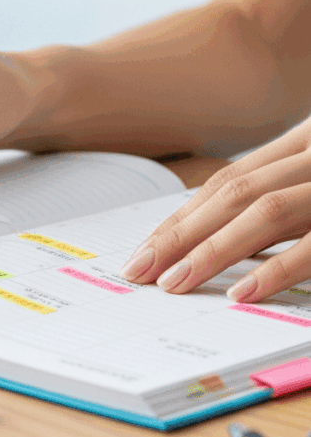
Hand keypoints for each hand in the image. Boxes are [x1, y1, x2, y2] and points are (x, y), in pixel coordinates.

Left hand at [121, 116, 310, 300]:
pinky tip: (240, 292)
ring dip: (213, 250)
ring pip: (265, 211)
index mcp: (302, 143)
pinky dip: (275, 269)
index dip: (184, 217)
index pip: (228, 181)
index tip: (145, 250)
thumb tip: (221, 236)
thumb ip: (282, 194)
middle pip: (234, 194)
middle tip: (141, 270)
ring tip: (174, 282)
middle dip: (181, 235)